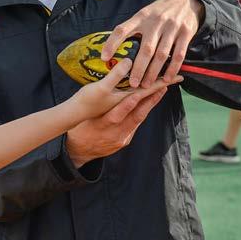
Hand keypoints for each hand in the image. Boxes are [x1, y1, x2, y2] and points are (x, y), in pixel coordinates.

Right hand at [66, 62, 181, 167]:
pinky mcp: (125, 141)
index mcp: (100, 127)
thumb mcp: (83, 118)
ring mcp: (121, 139)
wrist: (79, 151)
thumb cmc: (79, 129)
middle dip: (149, 102)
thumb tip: (109, 90)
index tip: (138, 95)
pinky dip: (143, 112)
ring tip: (160, 91)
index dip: (127, 105)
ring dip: (150, 105)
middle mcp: (114, 134)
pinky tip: (150, 102)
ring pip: (138, 120)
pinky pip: (135, 125)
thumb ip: (97, 107)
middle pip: (134, 117)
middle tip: (161, 88)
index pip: (116, 116)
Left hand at [101, 0, 203, 88]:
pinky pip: (178, 54)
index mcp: (141, 17)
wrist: (186, 0)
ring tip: (146, 85)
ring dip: (153, 72)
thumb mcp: (144, 14)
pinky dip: (172, 68)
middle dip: (138, 68)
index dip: (112, 43)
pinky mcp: (186, 33)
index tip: (104, 58)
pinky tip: (166, 79)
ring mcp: (172, 27)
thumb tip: (114, 48)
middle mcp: (155, 22)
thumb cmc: (159, 11)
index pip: (122, 30)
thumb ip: (132, 28)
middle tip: (132, 84)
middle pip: (145, 49)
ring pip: (161, 54)